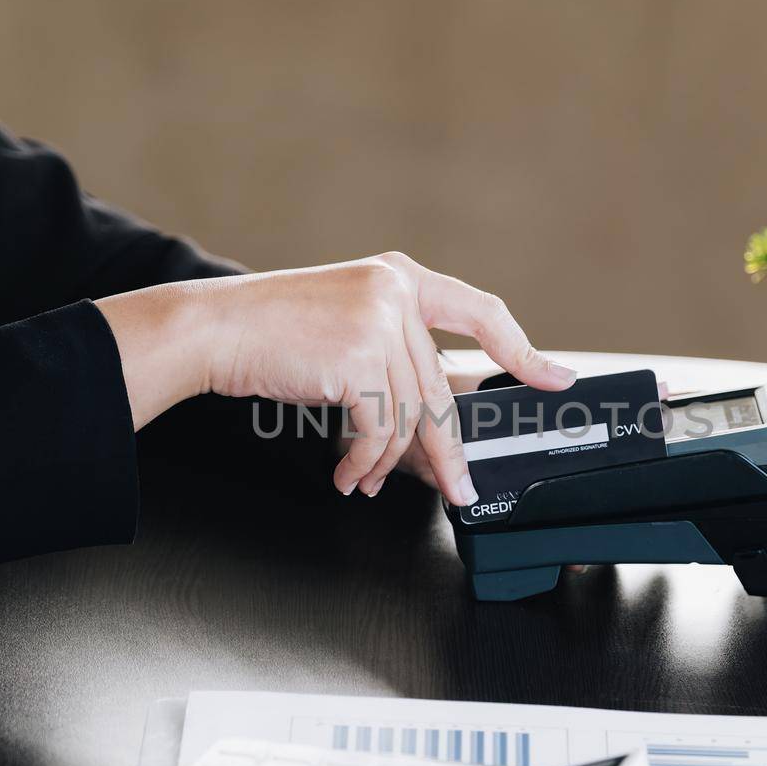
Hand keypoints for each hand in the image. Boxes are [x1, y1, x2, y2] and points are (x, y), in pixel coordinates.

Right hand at [96, 252, 575, 503]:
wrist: (212, 330)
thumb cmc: (269, 335)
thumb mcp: (343, 328)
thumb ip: (393, 357)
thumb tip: (438, 422)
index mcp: (399, 278)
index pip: (481, 311)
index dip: (522, 349)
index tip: (554, 377)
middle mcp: (395, 292)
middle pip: (438, 387)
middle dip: (445, 450)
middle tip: (458, 488)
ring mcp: (379, 321)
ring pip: (408, 415)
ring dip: (386, 462)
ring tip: (361, 481)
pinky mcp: (359, 357)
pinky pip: (379, 428)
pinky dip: (363, 461)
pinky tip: (346, 474)